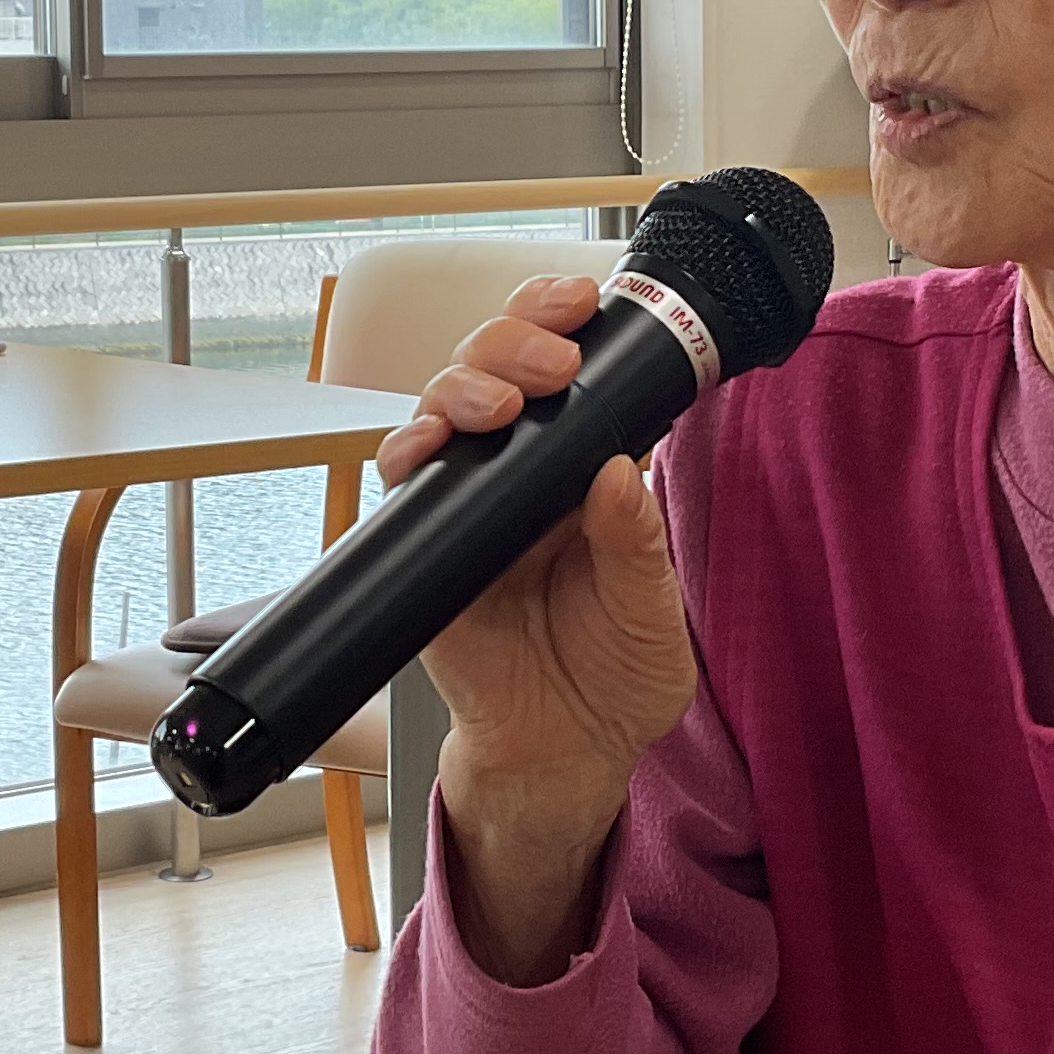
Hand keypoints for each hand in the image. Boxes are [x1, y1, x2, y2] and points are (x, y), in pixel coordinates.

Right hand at [379, 275, 695, 983]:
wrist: (568, 753)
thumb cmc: (617, 674)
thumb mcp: (651, 610)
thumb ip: (634, 544)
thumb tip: (615, 471)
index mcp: (583, 466)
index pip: (566, 367)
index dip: (562, 318)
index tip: (585, 300)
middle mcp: (520, 472)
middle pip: (494, 366)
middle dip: (514, 339)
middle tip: (552, 362)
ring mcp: (468, 504)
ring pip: (441, 408)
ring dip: (462, 386)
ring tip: (502, 406)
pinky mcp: (423, 547)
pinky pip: (403, 485)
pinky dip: (406, 453)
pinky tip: (427, 446)